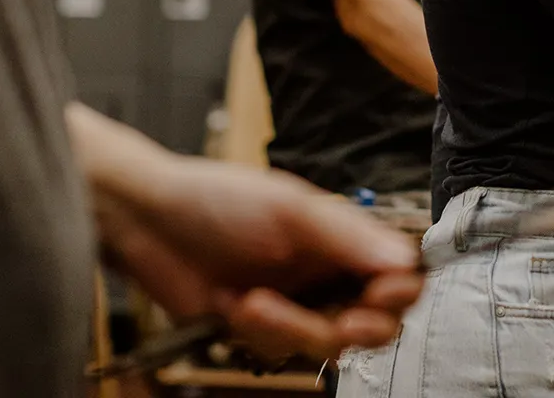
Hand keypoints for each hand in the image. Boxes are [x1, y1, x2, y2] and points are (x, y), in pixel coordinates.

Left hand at [68, 105, 422, 360]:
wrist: (150, 225)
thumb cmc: (217, 200)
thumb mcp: (290, 210)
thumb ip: (348, 237)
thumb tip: (404, 259)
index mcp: (343, 235)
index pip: (399, 271)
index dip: (400, 289)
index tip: (383, 293)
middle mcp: (326, 271)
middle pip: (378, 319)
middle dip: (361, 325)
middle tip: (344, 322)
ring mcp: (297, 303)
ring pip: (329, 343)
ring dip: (294, 330)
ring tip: (255, 304)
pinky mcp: (263, 330)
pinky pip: (283, 353)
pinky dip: (260, 335)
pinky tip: (234, 308)